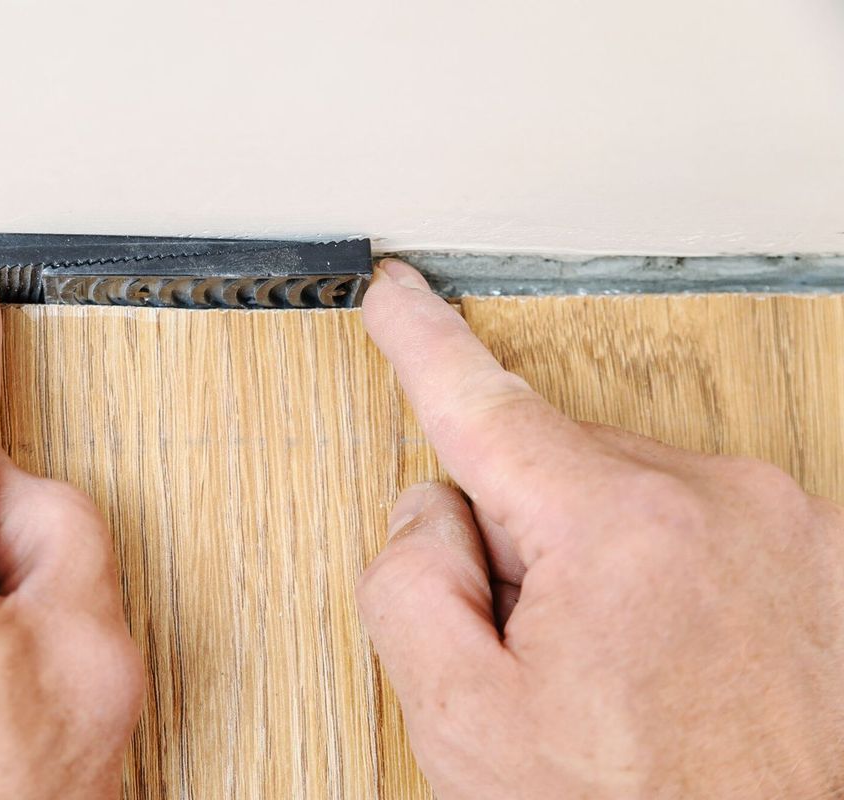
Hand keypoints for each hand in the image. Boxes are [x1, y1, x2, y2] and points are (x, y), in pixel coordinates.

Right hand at [358, 260, 843, 797]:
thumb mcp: (467, 724)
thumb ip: (408, 588)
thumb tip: (432, 508)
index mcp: (621, 530)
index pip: (485, 405)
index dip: (422, 342)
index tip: (397, 293)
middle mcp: (720, 503)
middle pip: (554, 470)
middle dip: (520, 537)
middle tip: (536, 649)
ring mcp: (788, 525)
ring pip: (627, 496)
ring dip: (597, 562)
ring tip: (622, 671)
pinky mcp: (824, 553)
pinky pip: (699, 524)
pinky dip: (666, 574)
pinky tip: (676, 661)